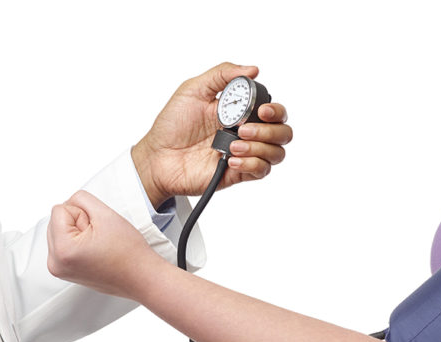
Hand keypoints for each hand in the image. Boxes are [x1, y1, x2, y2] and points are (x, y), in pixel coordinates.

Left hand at [47, 190, 162, 298]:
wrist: (141, 276)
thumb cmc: (128, 252)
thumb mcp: (105, 213)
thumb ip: (81, 198)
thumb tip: (69, 201)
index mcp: (62, 250)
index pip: (59, 209)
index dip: (83, 214)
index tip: (98, 230)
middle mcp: (55, 263)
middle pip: (56, 221)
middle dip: (78, 223)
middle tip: (100, 238)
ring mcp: (59, 269)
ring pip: (60, 231)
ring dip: (78, 233)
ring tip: (98, 245)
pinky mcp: (64, 271)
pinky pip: (64, 244)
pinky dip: (78, 243)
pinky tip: (95, 251)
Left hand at [132, 62, 292, 207]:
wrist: (157, 157)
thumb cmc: (171, 125)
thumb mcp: (193, 89)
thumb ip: (222, 75)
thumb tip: (252, 69)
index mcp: (240, 111)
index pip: (274, 110)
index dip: (275, 109)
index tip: (261, 110)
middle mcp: (246, 132)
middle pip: (283, 132)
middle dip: (270, 130)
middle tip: (244, 129)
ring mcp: (244, 153)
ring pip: (277, 153)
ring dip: (259, 147)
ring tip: (233, 146)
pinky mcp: (237, 173)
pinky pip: (261, 171)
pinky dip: (252, 164)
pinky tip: (231, 160)